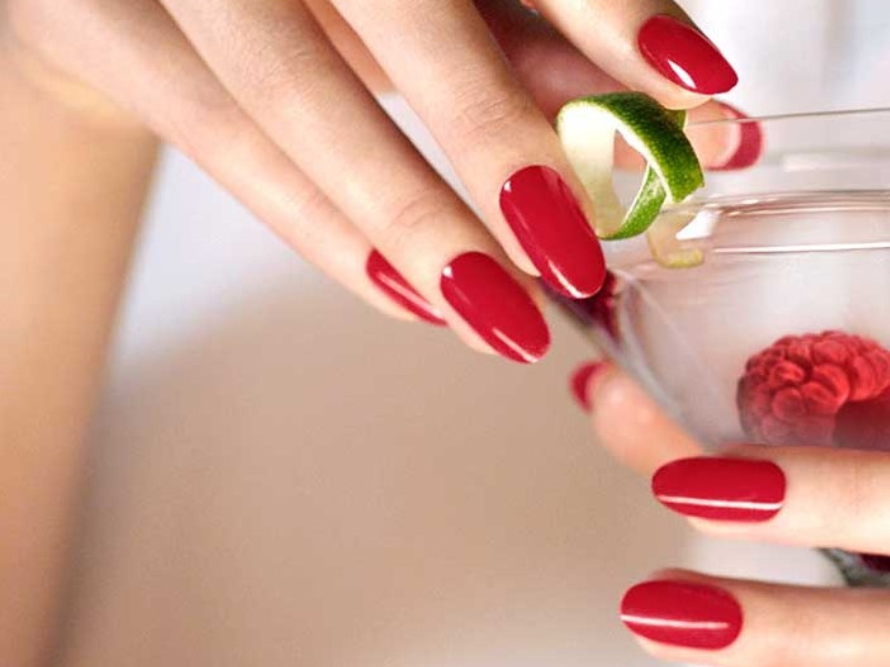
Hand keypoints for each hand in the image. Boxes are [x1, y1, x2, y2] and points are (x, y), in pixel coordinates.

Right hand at [2, 0, 740, 362]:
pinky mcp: (95, 17)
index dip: (604, 6)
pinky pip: (219, 141)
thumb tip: (684, 117)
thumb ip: (545, 36)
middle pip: (393, 8)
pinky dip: (321, 229)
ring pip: (287, 91)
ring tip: (502, 316)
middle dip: (495, 133)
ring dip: (406, 217)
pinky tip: (410, 297)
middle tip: (577, 251)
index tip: (698, 88)